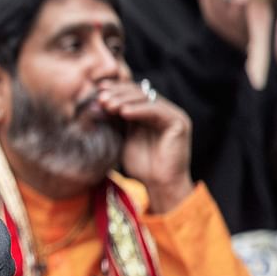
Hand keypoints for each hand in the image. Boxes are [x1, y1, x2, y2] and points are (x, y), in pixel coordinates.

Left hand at [98, 80, 193, 212]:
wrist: (160, 185)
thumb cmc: (141, 167)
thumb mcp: (123, 139)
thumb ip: (115, 122)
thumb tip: (97, 103)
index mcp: (150, 114)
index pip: (132, 94)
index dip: (116, 90)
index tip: (98, 90)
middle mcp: (163, 111)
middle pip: (139, 93)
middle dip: (118, 93)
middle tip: (101, 98)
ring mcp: (173, 115)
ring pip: (147, 99)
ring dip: (125, 100)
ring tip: (108, 105)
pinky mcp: (179, 122)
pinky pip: (156, 111)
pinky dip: (139, 110)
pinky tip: (123, 112)